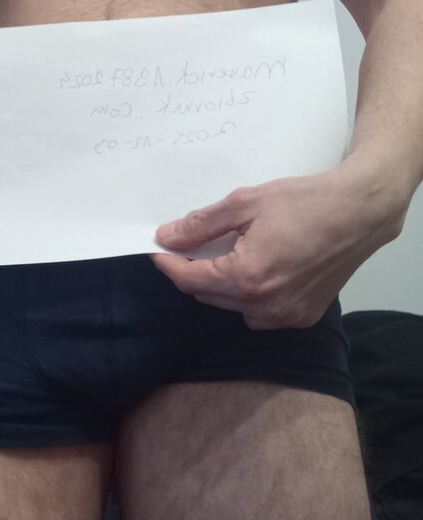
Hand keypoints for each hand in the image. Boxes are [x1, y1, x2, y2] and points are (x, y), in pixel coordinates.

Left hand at [149, 164, 403, 330]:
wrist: (360, 211)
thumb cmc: (307, 202)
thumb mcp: (245, 203)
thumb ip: (201, 225)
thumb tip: (168, 236)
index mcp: (248, 278)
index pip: (190, 280)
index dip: (169, 263)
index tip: (158, 248)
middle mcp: (266, 306)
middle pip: (208, 296)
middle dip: (195, 271)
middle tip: (193, 244)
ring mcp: (286, 316)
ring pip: (232, 307)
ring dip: (221, 285)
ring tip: (229, 253)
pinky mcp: (302, 317)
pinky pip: (258, 314)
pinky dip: (248, 296)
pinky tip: (256, 269)